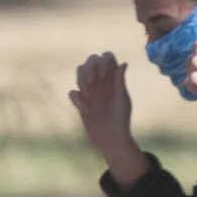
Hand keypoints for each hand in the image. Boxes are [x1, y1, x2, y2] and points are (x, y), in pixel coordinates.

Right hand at [68, 52, 143, 178]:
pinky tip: (86, 110)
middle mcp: (102, 82)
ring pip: (79, 73)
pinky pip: (72, 93)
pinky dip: (77, 99)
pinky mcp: (82, 103)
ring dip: (81, 81)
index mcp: (114, 79)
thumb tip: (124, 63)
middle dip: (90, 69)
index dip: (103, 60)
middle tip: (95, 83)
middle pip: (90, 62)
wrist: (111, 139)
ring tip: (90, 96)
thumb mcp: (121, 99)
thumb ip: (120, 81)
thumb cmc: (121, 119)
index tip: (104, 74)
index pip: (107, 57)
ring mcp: (91, 92)